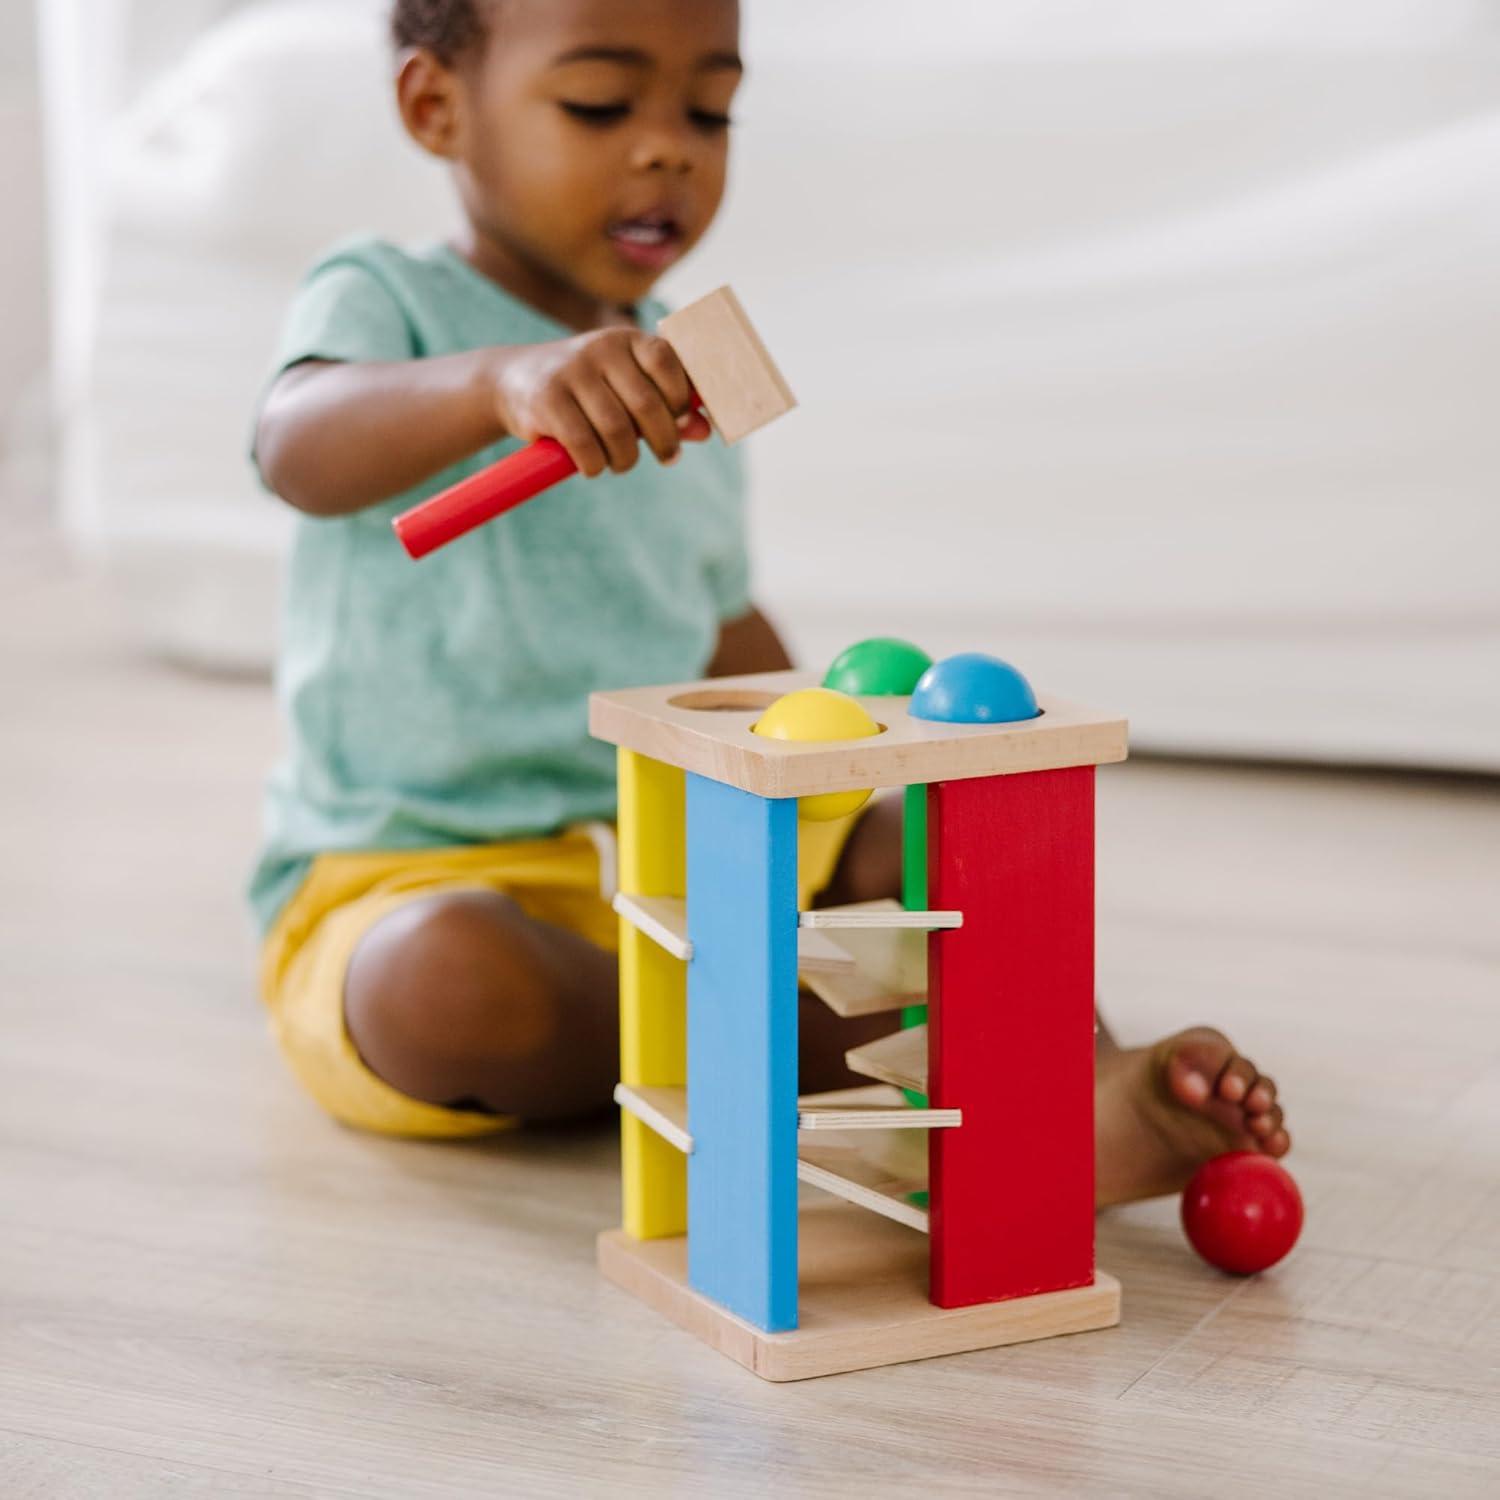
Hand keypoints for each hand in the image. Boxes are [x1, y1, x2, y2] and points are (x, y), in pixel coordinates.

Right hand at [490, 329, 712, 477]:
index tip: (679, 423)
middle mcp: (600, 348)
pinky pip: (585, 445)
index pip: (668, 362)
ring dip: (626, 459)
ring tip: (621, 463)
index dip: (681, 399)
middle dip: (664, 440)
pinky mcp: (547, 399)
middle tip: (666, 457)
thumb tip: (706, 430)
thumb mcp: (626, 391)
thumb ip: (667, 408)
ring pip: (617, 430)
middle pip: (646, 404)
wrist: (513, 382)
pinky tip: (593, 465)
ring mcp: (571, 372)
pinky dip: (595, 465)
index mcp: (625, 339)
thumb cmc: (586, 391)